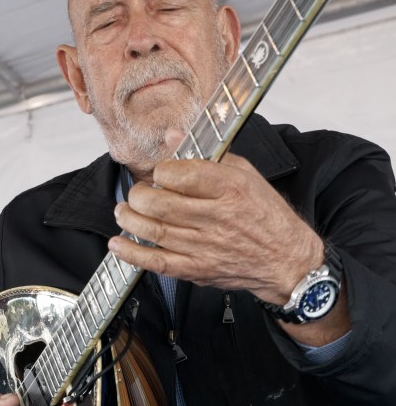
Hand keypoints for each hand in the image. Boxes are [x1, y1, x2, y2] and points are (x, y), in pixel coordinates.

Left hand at [108, 150, 323, 304]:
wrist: (286, 260)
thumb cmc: (266, 216)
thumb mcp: (246, 175)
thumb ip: (208, 157)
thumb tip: (173, 136)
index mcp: (230, 188)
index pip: (181, 175)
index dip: (161, 171)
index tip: (160, 172)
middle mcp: (217, 217)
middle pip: (161, 203)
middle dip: (139, 195)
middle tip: (138, 193)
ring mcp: (206, 246)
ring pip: (154, 230)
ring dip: (130, 219)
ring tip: (124, 211)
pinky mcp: (198, 269)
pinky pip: (158, 262)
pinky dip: (133, 253)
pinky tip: (118, 243)